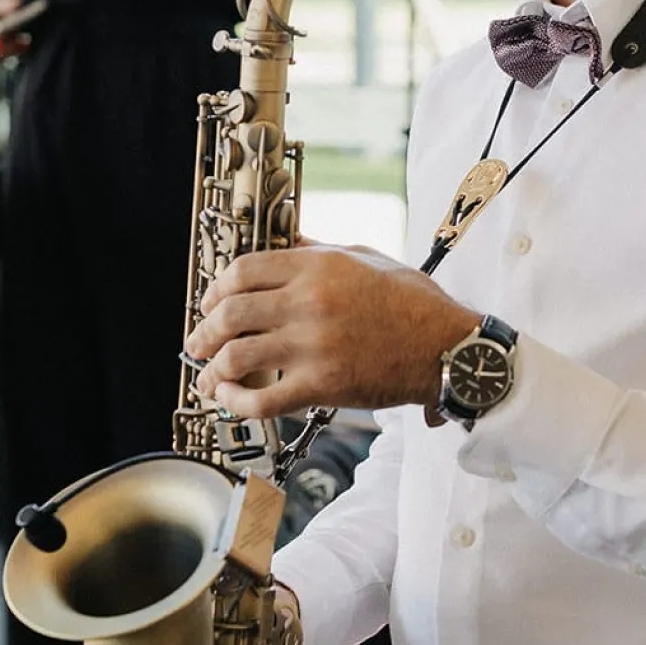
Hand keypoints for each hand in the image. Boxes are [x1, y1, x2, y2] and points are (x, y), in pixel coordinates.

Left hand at [188, 246, 477, 420]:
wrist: (447, 348)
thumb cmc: (414, 303)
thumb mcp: (367, 257)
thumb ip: (321, 250)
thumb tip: (286, 242)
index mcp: (318, 267)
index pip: (244, 271)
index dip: (217, 288)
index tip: (211, 301)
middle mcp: (309, 302)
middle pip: (231, 313)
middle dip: (205, 330)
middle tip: (199, 342)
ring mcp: (313, 345)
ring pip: (238, 356)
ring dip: (212, 370)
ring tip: (207, 377)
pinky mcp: (323, 385)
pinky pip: (263, 398)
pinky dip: (237, 402)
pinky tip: (231, 399)